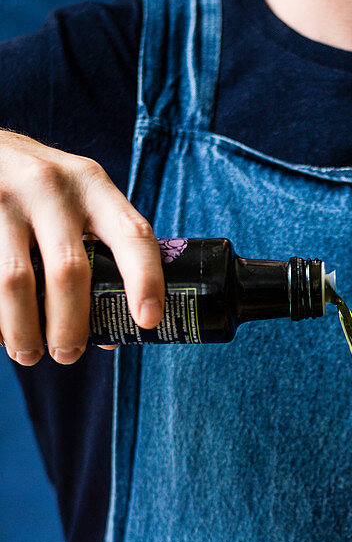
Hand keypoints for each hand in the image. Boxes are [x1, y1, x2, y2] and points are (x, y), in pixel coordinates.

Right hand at [0, 130, 164, 364]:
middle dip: (70, 326)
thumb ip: (101, 255)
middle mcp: (51, 185)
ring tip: (28, 354)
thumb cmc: (44, 191)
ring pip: (16, 281)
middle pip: (69, 271)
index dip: (145, 280)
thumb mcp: (79, 202)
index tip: (147, 322)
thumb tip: (111, 336)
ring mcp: (5, 197)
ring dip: (24, 329)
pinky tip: (0, 331)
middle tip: (68, 355)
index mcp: (93, 186)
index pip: (132, 234)